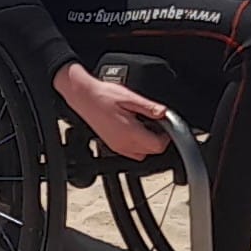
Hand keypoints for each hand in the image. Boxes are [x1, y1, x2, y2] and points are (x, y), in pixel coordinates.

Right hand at [53, 63, 169, 160]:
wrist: (83, 97)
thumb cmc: (103, 96)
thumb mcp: (130, 98)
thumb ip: (149, 108)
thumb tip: (164, 113)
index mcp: (130, 133)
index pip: (158, 146)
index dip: (167, 136)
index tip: (166, 125)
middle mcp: (124, 144)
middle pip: (151, 151)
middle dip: (157, 138)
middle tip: (156, 122)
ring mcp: (117, 146)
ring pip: (141, 154)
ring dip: (147, 142)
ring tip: (144, 124)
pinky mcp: (112, 145)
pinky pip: (130, 151)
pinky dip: (136, 144)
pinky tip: (133, 128)